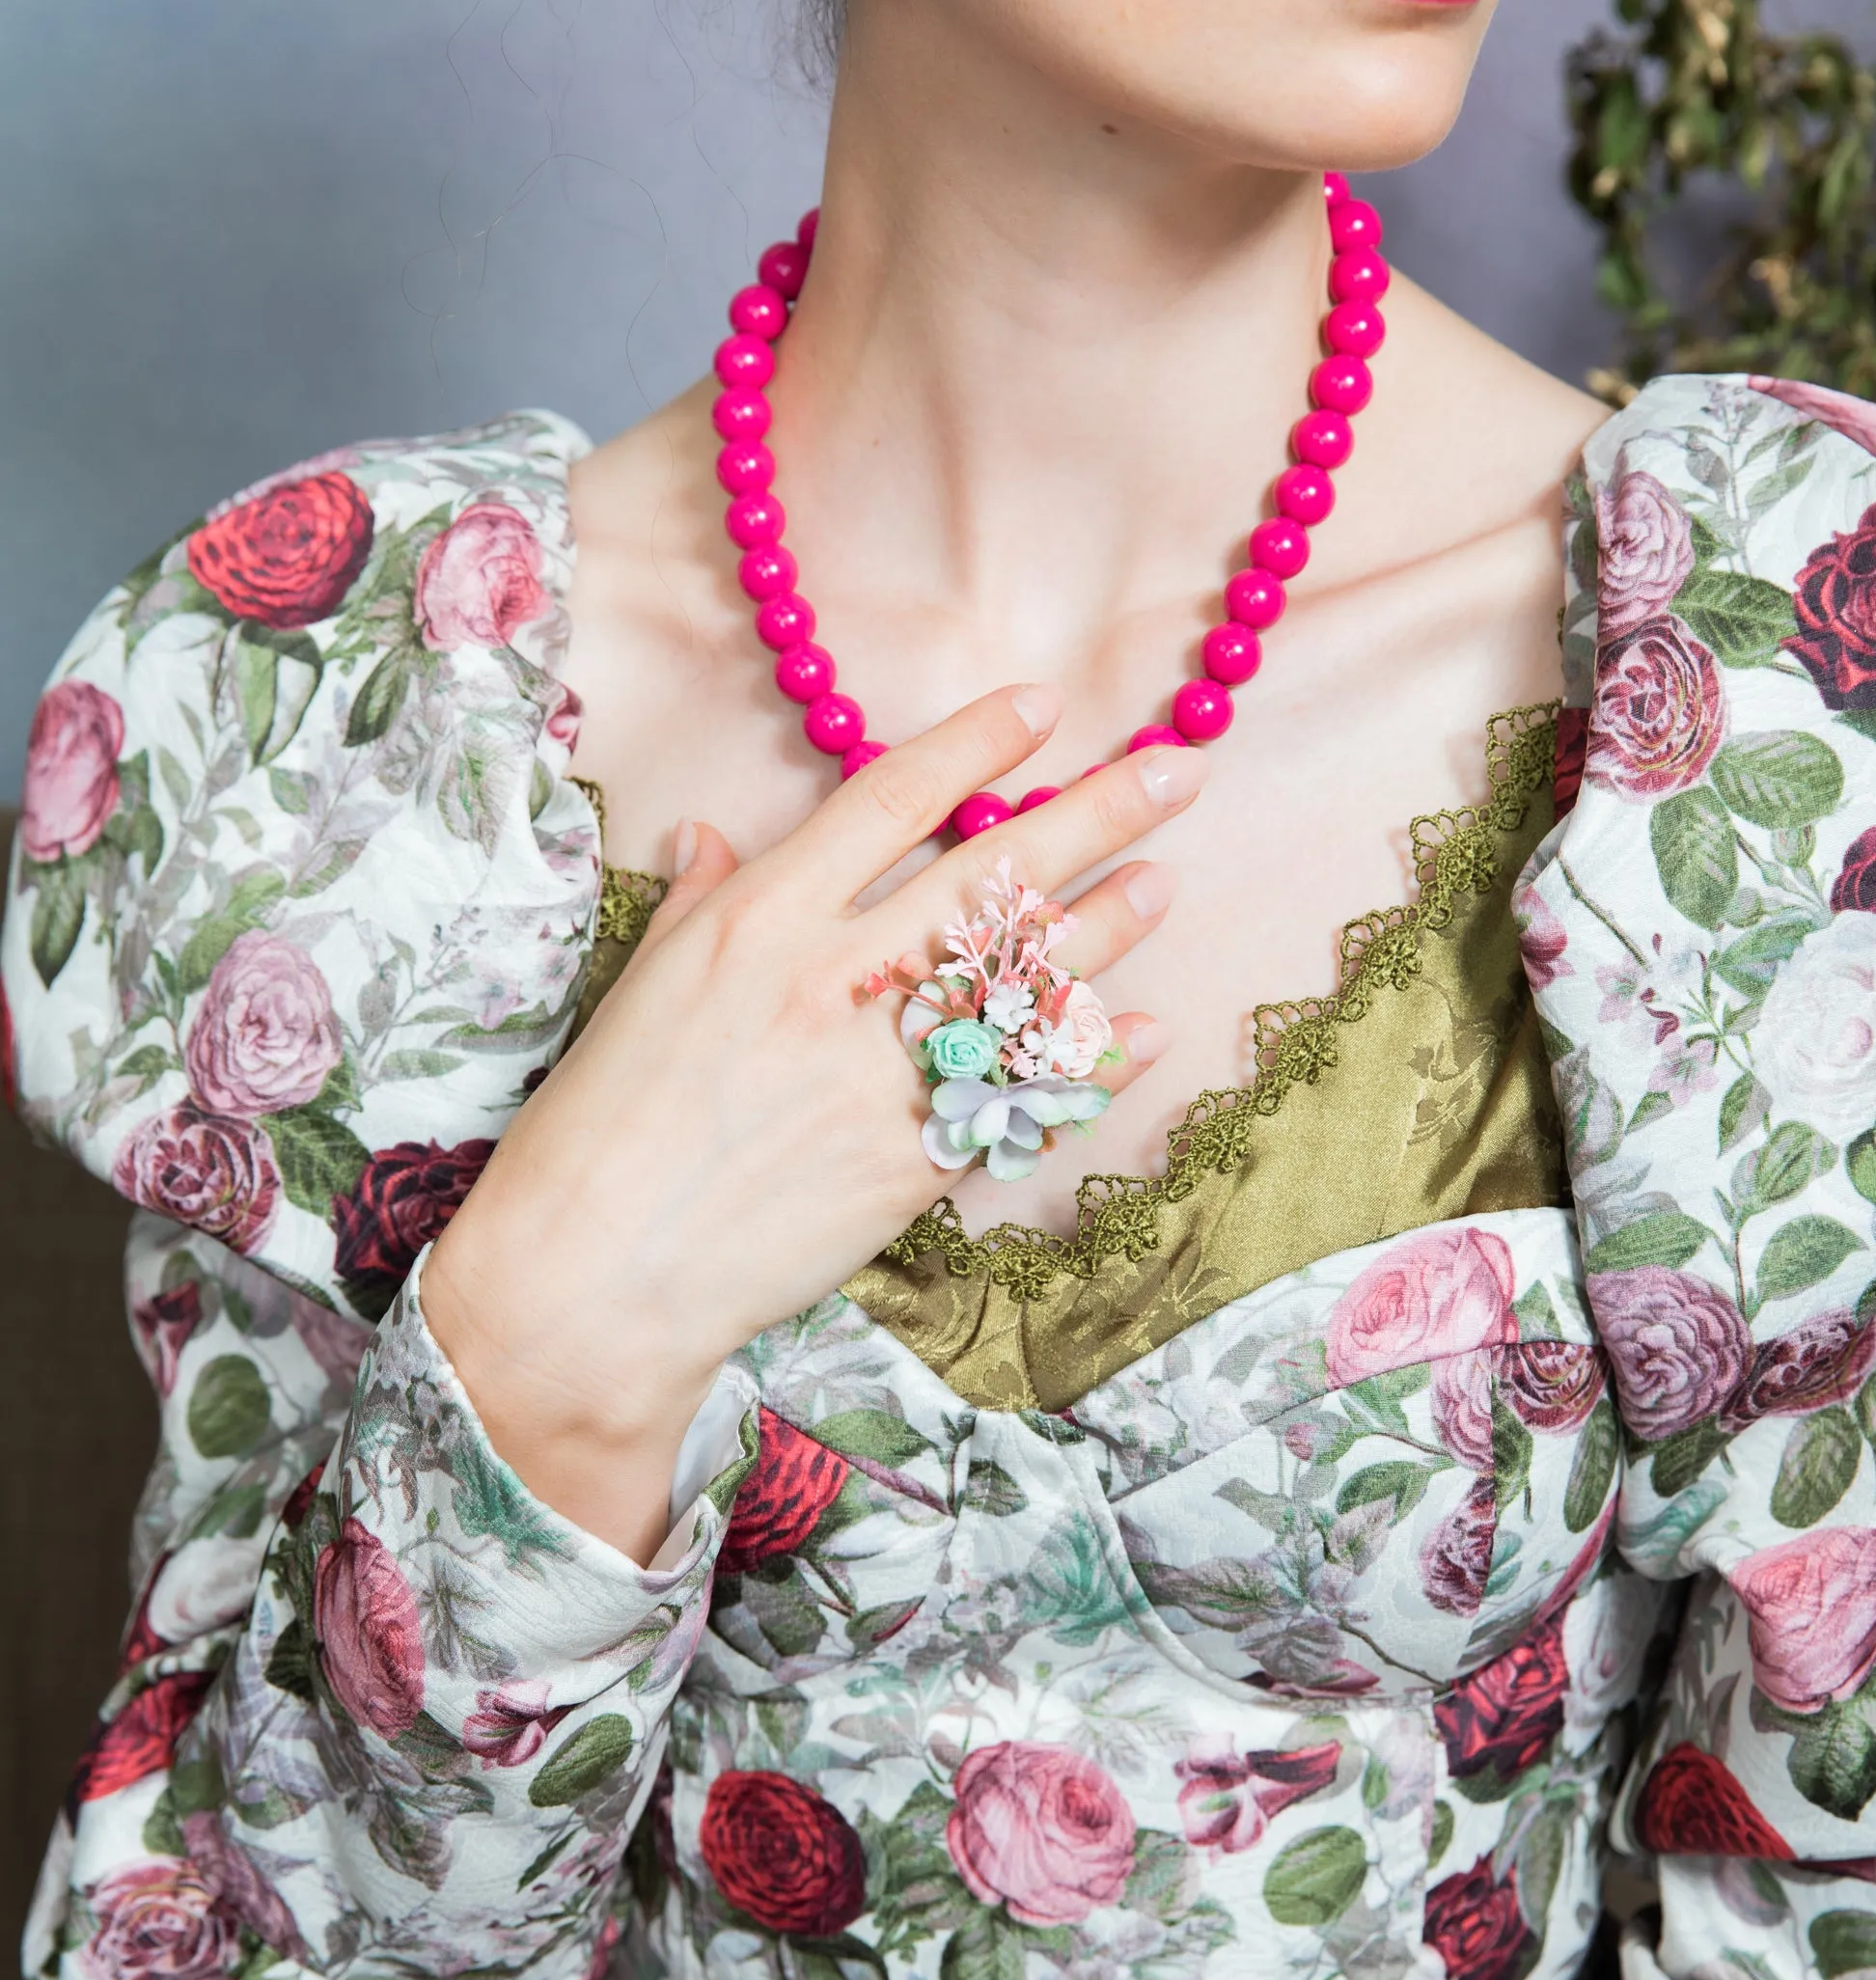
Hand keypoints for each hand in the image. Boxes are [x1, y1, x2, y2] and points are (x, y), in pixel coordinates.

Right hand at [422, 686, 1200, 1559]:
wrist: (597, 1273)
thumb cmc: (600, 1126)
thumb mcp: (639, 985)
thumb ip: (700, 901)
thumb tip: (716, 835)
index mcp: (760, 918)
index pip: (890, 798)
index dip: (975, 746)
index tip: (1041, 706)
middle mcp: (834, 979)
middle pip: (992, 874)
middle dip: (1097, 815)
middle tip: (1175, 773)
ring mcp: (882, 1070)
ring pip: (1027, 978)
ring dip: (1108, 927)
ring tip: (1164, 883)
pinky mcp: (913, 1158)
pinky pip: (1027, 1094)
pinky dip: (1089, 1060)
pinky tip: (1138, 1029)